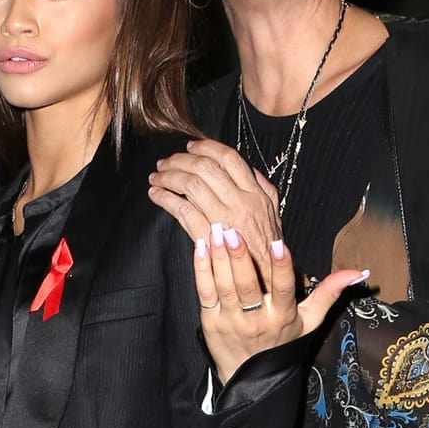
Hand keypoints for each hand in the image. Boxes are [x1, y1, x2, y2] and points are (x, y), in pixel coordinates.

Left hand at [150, 139, 280, 280]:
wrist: (266, 280)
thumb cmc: (267, 247)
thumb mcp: (273, 212)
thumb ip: (261, 188)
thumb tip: (246, 168)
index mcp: (256, 193)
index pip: (229, 158)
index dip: (206, 148)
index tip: (190, 147)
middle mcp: (241, 202)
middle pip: (205, 168)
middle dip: (180, 161)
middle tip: (164, 162)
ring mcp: (224, 220)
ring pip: (191, 185)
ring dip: (168, 177)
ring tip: (156, 177)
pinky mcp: (208, 237)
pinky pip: (182, 210)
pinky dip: (165, 199)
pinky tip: (156, 195)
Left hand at [194, 223, 368, 382]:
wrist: (251, 380)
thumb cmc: (282, 343)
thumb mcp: (310, 321)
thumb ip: (330, 293)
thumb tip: (359, 272)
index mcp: (282, 316)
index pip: (283, 289)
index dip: (282, 267)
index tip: (278, 243)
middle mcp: (256, 320)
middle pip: (247, 286)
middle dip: (240, 257)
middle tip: (232, 230)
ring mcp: (231, 321)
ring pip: (224, 286)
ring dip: (218, 257)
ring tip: (215, 230)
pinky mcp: (210, 321)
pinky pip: (205, 292)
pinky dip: (201, 270)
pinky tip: (199, 247)